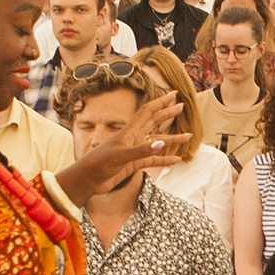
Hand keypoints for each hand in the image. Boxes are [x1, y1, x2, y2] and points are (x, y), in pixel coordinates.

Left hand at [58, 90, 186, 204]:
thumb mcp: (121, 157)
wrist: (87, 179)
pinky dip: (165, 159)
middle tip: (181, 106)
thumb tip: (161, 144)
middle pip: (154, 122)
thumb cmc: (99, 165)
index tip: (174, 94)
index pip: (148, 112)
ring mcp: (133, 151)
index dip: (161, 102)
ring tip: (188, 137)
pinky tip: (176, 160)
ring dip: (172, 139)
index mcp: (129, 132)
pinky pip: (153, 160)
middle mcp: (132, 139)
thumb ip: (141, 151)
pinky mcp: (133, 164)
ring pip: (157, 143)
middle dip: (167, 114)